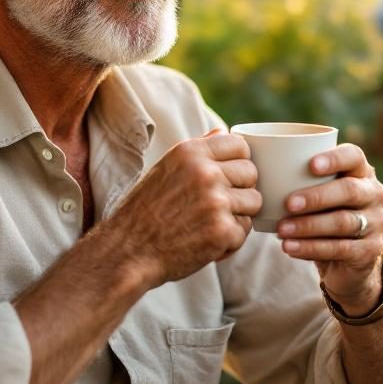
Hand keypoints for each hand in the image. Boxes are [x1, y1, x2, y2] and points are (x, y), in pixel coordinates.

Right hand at [108, 130, 261, 286]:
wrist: (128, 251)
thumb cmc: (144, 211)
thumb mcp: (166, 168)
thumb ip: (198, 151)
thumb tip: (224, 132)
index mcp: (190, 152)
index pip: (240, 145)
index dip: (239, 162)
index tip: (229, 177)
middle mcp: (206, 173)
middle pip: (251, 173)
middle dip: (240, 189)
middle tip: (218, 205)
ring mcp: (216, 202)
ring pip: (253, 202)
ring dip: (238, 215)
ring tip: (211, 223)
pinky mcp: (222, 231)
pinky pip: (244, 230)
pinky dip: (230, 241)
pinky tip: (207, 242)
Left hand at [275, 144, 382, 315]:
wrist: (346, 263)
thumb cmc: (322, 216)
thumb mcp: (317, 195)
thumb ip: (299, 178)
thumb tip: (253, 161)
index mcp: (361, 172)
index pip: (354, 156)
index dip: (334, 159)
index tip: (310, 165)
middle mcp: (375, 194)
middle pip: (349, 190)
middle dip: (316, 196)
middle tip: (288, 203)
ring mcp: (376, 223)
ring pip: (342, 222)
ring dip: (308, 226)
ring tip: (281, 230)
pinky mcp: (370, 250)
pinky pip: (339, 248)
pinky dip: (311, 248)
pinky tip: (289, 247)